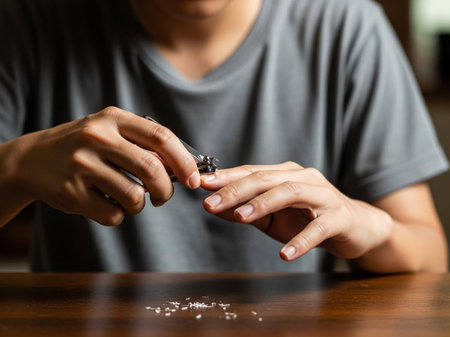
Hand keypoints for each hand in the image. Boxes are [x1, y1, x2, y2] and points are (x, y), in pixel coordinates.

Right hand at [7, 107, 199, 225]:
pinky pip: (112, 214)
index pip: (161, 137)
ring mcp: (81, 165)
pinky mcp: (71, 192)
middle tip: (163, 197)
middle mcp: (97, 137)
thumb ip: (143, 145)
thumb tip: (182, 170)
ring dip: (140, 205)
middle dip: (166, 190)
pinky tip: (106, 203)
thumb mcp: (110, 132)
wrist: (31, 160)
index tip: (194, 180)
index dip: (184, 161)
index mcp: (113, 118)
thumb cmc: (83, 146)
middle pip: (151, 169)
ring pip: (134, 196)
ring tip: (129, 199)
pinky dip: (118, 215)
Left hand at [202, 162, 392, 260]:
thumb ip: (247, 210)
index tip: (200, 185)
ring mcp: (323, 196)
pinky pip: (319, 229)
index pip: (252, 172)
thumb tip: (215, 207)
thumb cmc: (310, 219)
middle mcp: (304, 178)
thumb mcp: (274, 216)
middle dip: (236, 191)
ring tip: (241, 217)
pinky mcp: (339, 217)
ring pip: (291, 193)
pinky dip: (301, 241)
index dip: (225, 178)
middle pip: (266, 180)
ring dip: (264, 204)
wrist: (357, 226)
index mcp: (286, 174)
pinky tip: (286, 254)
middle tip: (210, 203)